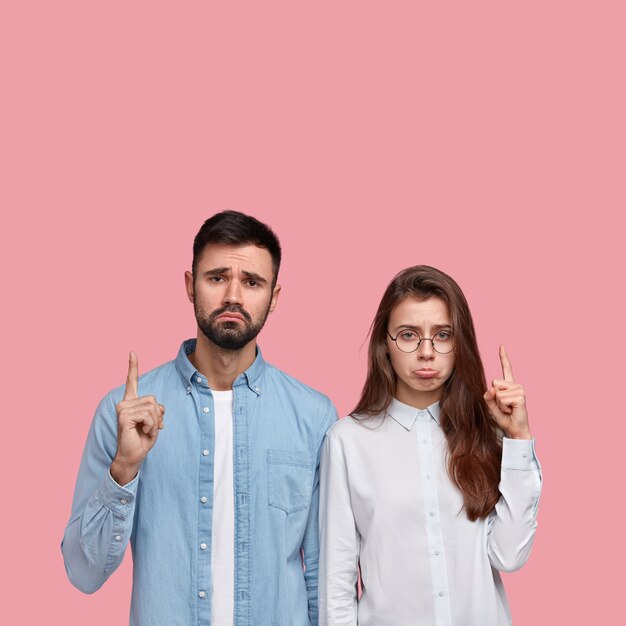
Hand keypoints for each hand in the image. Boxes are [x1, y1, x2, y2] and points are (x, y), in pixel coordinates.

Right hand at [110, 352, 164, 484]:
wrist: (134, 455)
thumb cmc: (143, 439)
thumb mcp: (155, 421)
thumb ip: (157, 409)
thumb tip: (160, 407)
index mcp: (132, 402)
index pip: (132, 381)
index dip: (133, 367)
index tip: (132, 352)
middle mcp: (125, 403)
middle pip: (153, 399)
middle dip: (158, 415)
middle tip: (152, 427)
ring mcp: (122, 408)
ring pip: (152, 407)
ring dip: (155, 421)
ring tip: (147, 430)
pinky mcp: (123, 416)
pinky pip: (147, 414)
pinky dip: (151, 424)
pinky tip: (144, 431)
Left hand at [483, 345, 530, 439]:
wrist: (514, 429)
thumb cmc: (505, 417)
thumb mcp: (491, 405)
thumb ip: (489, 395)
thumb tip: (493, 388)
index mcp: (509, 385)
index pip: (506, 368)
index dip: (503, 357)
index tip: (501, 346)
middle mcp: (516, 385)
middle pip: (494, 382)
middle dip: (495, 396)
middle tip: (504, 406)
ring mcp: (520, 390)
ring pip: (497, 392)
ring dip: (499, 404)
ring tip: (508, 409)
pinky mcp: (521, 397)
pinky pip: (501, 399)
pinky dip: (503, 407)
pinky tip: (511, 410)